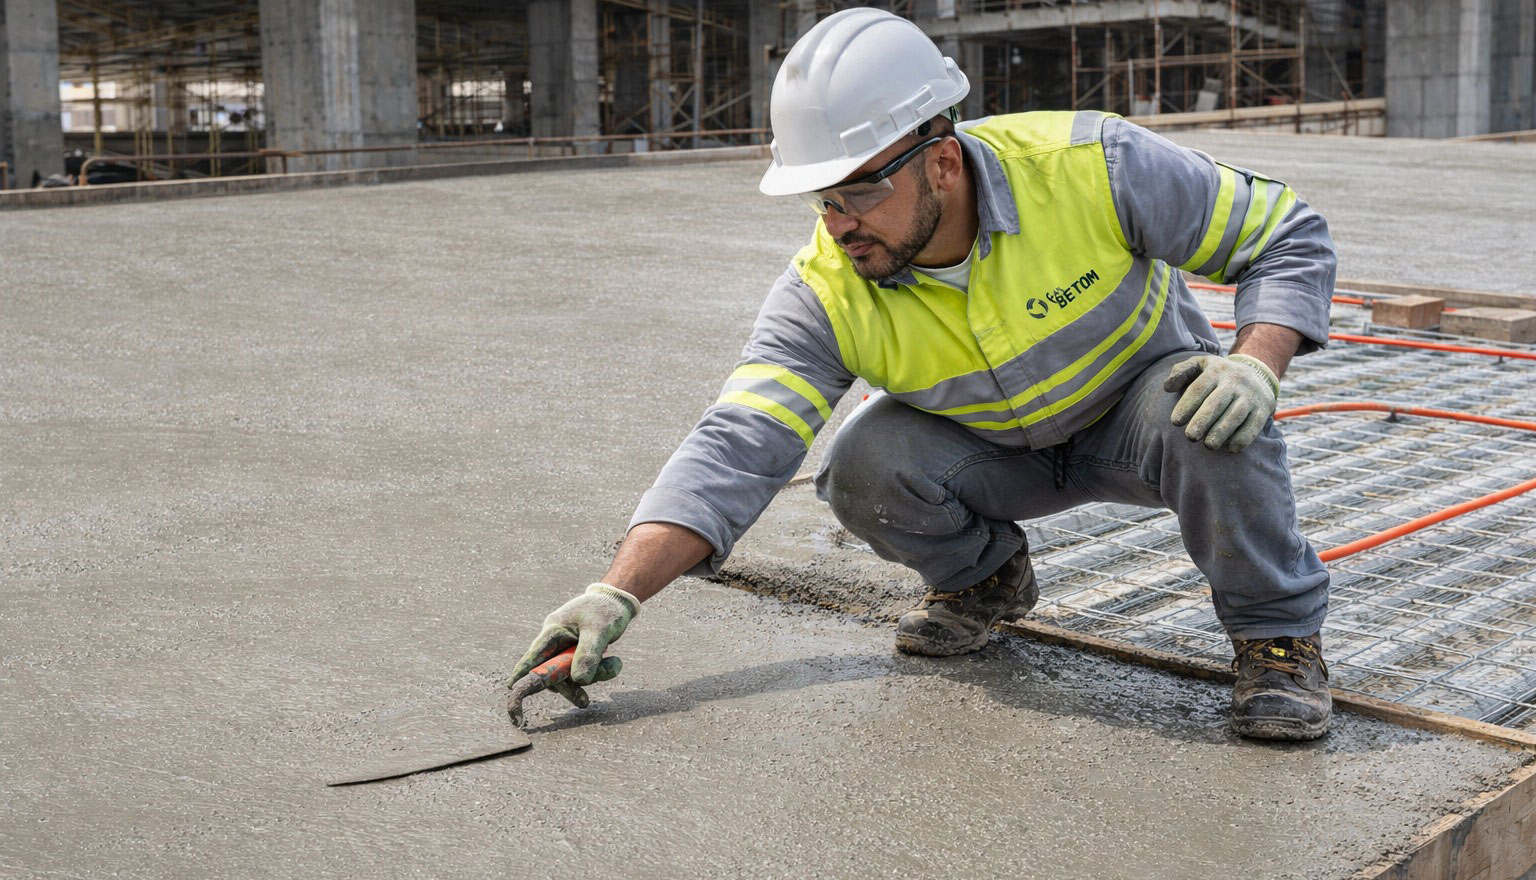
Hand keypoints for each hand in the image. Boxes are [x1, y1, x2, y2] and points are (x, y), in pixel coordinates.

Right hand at [509, 582, 638, 706]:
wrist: (618, 602)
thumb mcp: (599, 631)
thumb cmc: (604, 610)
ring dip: (592, 676)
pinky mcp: (578, 654)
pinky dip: (599, 671)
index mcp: (554, 630)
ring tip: (614, 664)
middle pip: (553, 672)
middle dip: (570, 687)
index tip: (511, 687)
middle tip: (583, 702)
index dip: (522, 672)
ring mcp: (566, 649)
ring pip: (570, 675)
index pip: (534, 655)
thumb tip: (579, 681)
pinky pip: (583, 671)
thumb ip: (588, 655)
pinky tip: (614, 662)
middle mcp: (556, 642)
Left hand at [1164, 353, 1279, 452]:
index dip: (1186, 405)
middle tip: (1190, 437)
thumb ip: (1180, 372)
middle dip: (1202, 421)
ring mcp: (1251, 395)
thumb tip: (1167, 387)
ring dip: (1221, 432)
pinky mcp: (1264, 408)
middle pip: (1217, 402)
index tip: (1175, 421)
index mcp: (1216, 370)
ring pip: (1236, 415)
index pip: (1199, 388)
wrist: (1257, 373)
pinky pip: (1253, 426)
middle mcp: (1235, 381)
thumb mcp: (1200, 365)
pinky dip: (1242, 438)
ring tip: (1208, 445)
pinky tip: (1229, 448)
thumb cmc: (1218, 375)